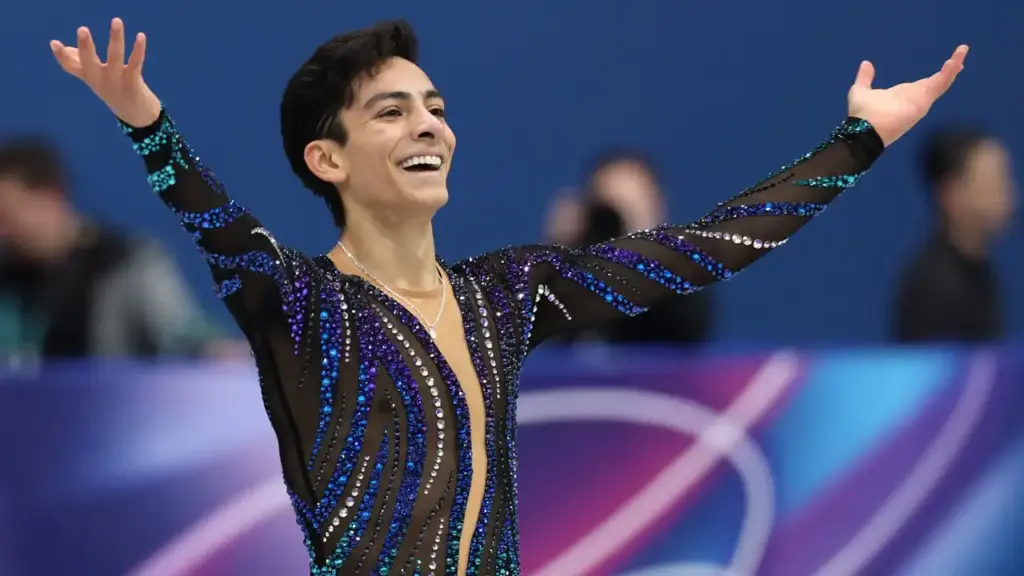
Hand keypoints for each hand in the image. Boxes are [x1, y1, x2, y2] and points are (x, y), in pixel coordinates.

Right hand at [50, 18, 161, 127]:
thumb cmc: (111, 90)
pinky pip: (135, 63)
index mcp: (88, 76)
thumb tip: (66, 48)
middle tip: (82, 29)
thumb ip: (80, 63)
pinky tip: (140, 36)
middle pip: (89, 62)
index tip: (54, 43)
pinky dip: (138, 49)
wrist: (134, 114)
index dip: (61, 56)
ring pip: (115, 56)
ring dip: (116, 38)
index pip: (70, 67)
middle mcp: (100, 79)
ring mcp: (116, 81)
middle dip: (86, 46)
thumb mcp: (93, 77)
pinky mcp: (133, 82)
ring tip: (116, 21)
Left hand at [847, 45, 967, 146]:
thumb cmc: (862, 114)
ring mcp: (922, 100)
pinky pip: (941, 83)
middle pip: (937, 82)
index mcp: (903, 95)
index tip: (947, 64)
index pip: (924, 84)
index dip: (935, 75)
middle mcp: (915, 98)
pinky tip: (956, 59)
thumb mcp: (860, 90)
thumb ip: (865, 78)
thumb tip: (866, 63)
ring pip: (943, 81)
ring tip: (963, 50)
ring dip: (954, 66)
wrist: (864, 129)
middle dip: (950, 69)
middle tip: (960, 55)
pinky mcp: (925, 100)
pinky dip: (949, 71)